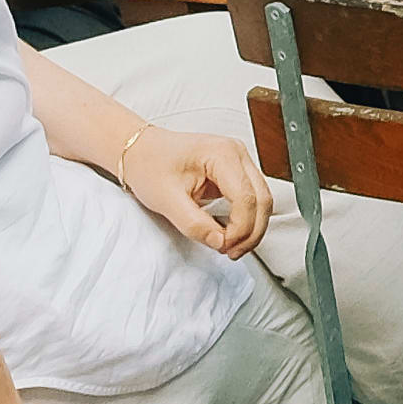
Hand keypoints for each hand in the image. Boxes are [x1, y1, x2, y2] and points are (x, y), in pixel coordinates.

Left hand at [94, 124, 273, 254]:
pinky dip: (246, 220)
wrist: (140, 151)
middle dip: (250, 232)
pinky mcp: (236, 172)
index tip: (223, 246)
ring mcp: (239, 161)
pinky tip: (230, 234)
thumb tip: (219, 242)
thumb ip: (194, 223)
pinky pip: (252, 199)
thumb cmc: (149, 165)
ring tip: (230, 247)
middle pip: (262, 200)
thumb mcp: (166, 199)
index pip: (246, 198)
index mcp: (222, 153)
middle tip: (230, 253)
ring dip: (251, 228)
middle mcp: (236, 153)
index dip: (239, 229)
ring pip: (262, 201)